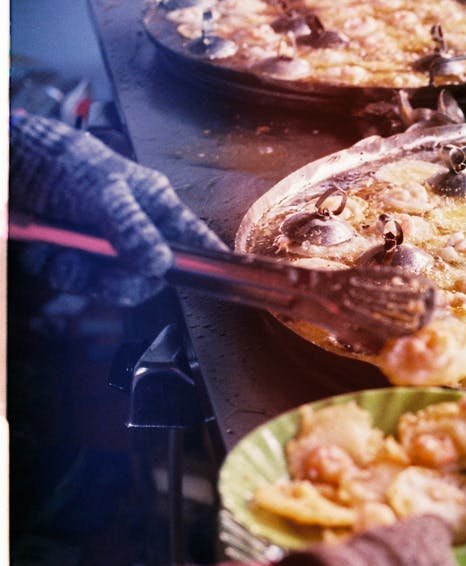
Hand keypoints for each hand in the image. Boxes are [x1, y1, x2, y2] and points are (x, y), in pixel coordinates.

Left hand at [10, 114, 227, 304]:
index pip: (191, 238)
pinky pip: (70, 278)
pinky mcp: (70, 253)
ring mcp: (101, 243)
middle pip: (145, 276)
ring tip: (60, 252)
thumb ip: (132, 228)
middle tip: (102, 274)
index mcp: (153, 205)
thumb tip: (161, 264)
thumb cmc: (66, 161)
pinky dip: (52, 268)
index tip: (223, 276)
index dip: (207, 259)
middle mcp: (132, 228)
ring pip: (105, 282)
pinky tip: (45, 249)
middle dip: (119, 280)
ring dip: (78, 274)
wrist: (12, 162)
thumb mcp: (103, 192)